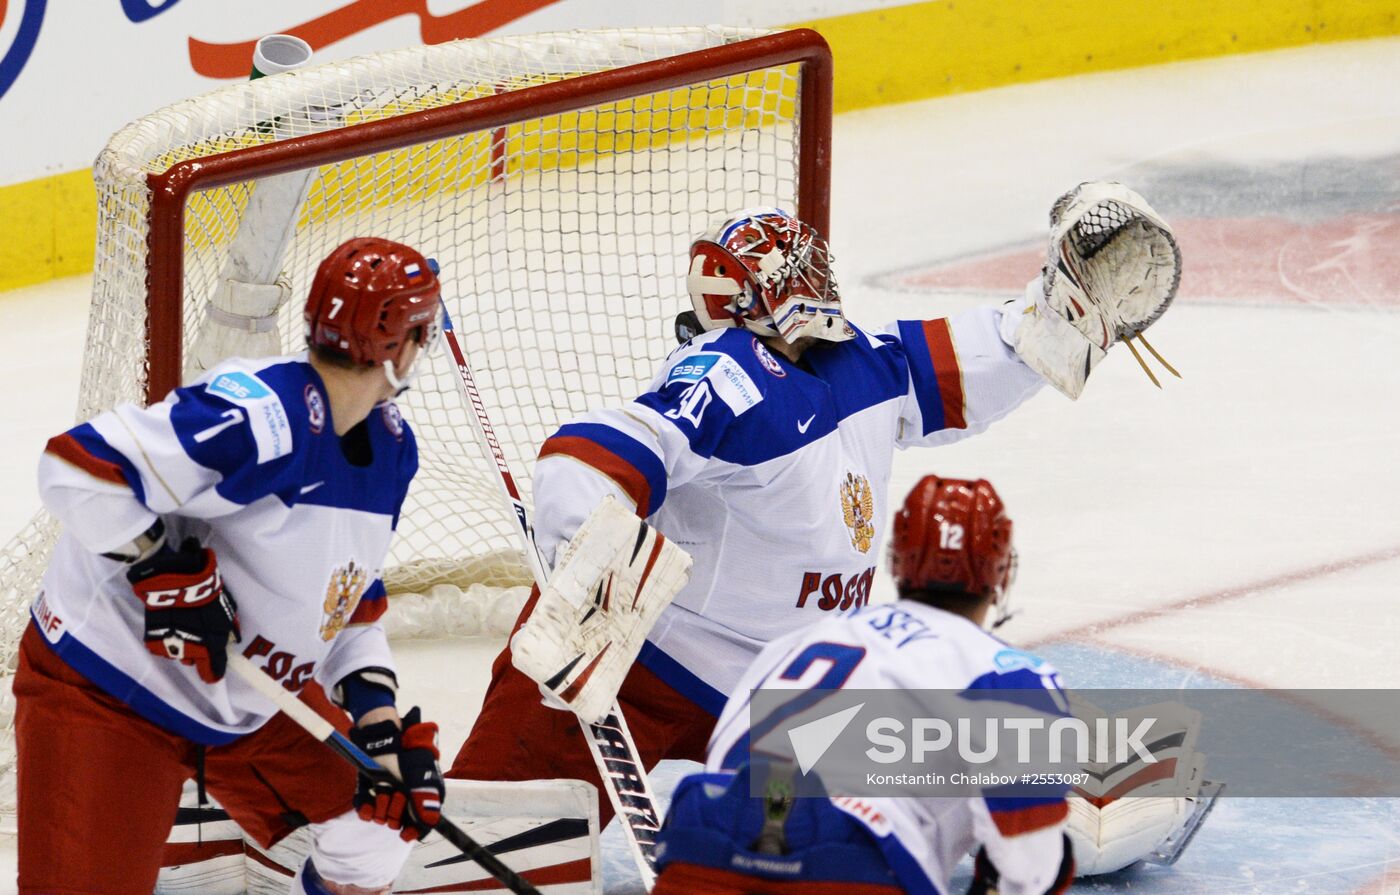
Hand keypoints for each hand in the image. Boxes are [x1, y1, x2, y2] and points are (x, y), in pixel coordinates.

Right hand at [126, 538, 239, 682]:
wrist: (177, 583)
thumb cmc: (207, 596)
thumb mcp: (227, 612)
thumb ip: (229, 629)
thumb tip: (231, 638)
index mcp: (210, 648)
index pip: (211, 672)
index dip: (213, 673)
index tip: (214, 673)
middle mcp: (189, 653)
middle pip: (193, 661)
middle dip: (196, 651)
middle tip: (198, 633)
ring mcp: (169, 648)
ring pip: (177, 653)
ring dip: (180, 644)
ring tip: (181, 624)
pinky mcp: (153, 641)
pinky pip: (162, 645)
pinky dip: (165, 638)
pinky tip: (168, 623)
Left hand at [350, 706, 444, 840]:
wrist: (386, 740)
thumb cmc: (408, 755)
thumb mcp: (421, 776)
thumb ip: (426, 799)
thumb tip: (430, 822)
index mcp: (420, 798)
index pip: (419, 825)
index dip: (413, 831)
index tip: (405, 834)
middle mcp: (403, 802)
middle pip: (398, 823)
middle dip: (396, 811)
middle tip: (398, 793)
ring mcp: (386, 798)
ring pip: (382, 819)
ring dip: (382, 805)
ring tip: (385, 788)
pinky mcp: (370, 795)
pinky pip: (365, 813)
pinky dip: (366, 808)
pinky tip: (369, 801)